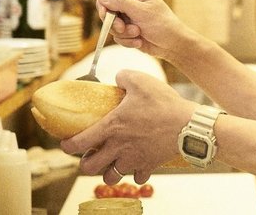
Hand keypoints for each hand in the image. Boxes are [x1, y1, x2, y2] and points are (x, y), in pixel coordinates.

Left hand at [61, 70, 195, 184]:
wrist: (188, 125)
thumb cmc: (164, 104)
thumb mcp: (141, 81)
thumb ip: (124, 77)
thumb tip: (119, 77)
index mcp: (111, 127)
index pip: (78, 143)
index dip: (67, 145)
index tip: (67, 143)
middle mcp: (118, 147)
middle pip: (89, 168)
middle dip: (87, 163)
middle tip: (92, 154)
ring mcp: (133, 159)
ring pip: (111, 178)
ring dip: (109, 171)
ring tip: (113, 161)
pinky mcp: (149, 165)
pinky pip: (138, 178)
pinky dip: (136, 173)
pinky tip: (139, 163)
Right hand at [96, 0, 189, 59]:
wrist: (173, 45)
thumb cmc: (163, 25)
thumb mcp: (141, 12)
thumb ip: (121, 2)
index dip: (105, 3)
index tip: (106, 14)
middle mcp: (130, 3)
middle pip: (107, 10)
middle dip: (115, 22)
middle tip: (123, 28)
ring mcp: (129, 17)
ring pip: (111, 26)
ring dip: (124, 33)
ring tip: (138, 34)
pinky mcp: (128, 31)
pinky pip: (117, 36)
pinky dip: (127, 41)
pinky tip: (139, 41)